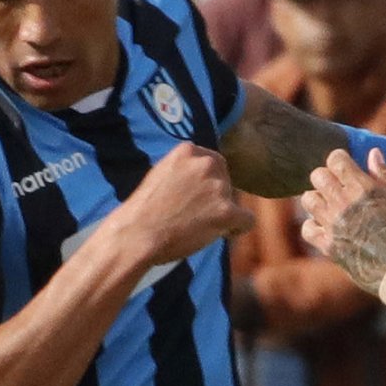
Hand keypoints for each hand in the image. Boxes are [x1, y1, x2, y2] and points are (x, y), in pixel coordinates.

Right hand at [105, 143, 254, 270]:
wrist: (138, 233)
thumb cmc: (145, 211)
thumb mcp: (162, 175)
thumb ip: (185, 171)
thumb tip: (207, 181)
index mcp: (188, 150)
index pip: (213, 163)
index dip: (208, 183)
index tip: (195, 198)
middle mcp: (206, 163)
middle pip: (226, 181)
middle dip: (216, 198)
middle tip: (195, 215)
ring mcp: (218, 187)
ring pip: (234, 201)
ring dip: (222, 215)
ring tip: (197, 227)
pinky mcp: (226, 211)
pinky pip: (247, 220)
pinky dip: (237, 229)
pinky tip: (222, 234)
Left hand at [300, 148, 385, 290]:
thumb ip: (383, 174)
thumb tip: (373, 151)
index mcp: (363, 187)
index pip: (335, 159)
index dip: (340, 160)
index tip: (346, 167)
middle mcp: (344, 203)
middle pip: (317, 175)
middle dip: (327, 178)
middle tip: (338, 187)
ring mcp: (333, 225)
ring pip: (308, 199)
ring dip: (317, 200)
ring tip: (331, 207)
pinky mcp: (329, 246)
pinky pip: (307, 228)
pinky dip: (313, 226)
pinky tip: (326, 228)